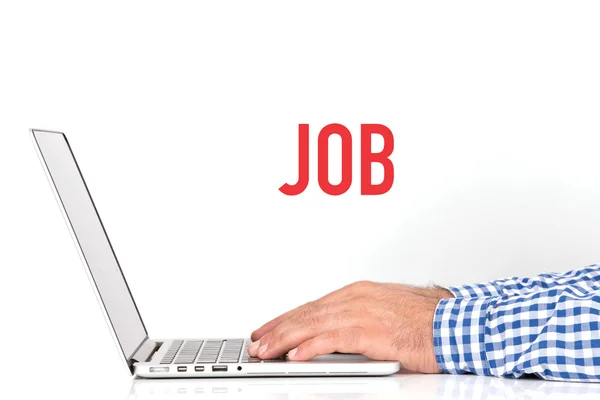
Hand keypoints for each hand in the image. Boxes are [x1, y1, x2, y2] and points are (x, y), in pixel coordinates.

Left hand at [248, 281, 452, 372]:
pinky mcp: (371, 331)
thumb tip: (333, 336)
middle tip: (257, 341)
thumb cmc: (424, 321)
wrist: (455, 324)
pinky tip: (295, 356)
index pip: (312, 306)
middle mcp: (355, 298)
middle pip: (306, 313)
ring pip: (312, 324)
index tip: (269, 328)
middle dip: (278, 329)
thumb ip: (357, 320)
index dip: (286, 319)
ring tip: (265, 350)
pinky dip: (310, 347)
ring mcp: (362, 312)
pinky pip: (332, 339)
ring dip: (284, 338)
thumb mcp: (384, 313)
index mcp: (357, 293)